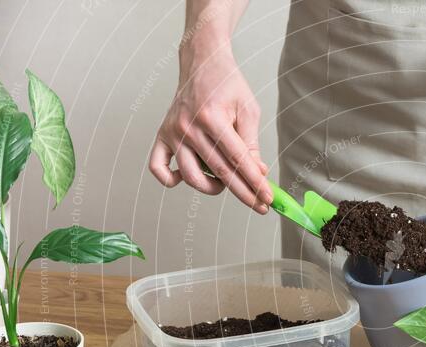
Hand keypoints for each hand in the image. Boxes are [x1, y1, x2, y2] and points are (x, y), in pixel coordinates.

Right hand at [149, 46, 271, 213]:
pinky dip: (170, 179)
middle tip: (259, 205)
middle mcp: (189, 127)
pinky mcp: (162, 135)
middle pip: (219, 172)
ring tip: (225, 182)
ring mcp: (173, 132)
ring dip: (212, 188)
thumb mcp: (248, 110)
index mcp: (212, 118)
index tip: (267, 199)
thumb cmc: (227, 86)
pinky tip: (187, 178)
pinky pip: (158, 167)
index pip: (238, 161)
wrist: (201, 64)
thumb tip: (258, 173)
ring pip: (190, 177)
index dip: (255, 183)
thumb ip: (251, 143)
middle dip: (243, 193)